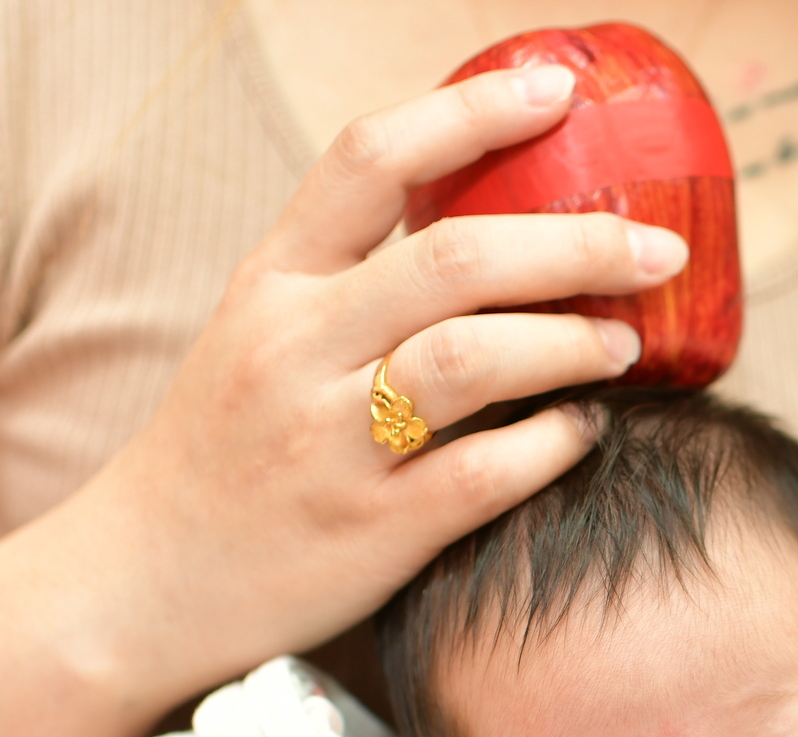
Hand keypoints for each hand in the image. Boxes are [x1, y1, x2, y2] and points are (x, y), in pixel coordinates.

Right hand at [52, 62, 689, 703]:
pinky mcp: (367, 533)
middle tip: (657, 248)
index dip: (474, 113)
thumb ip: (353, 277)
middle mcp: (295, 349)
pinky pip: (485, 474)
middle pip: (458, 260)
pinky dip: (553, 445)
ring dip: (572, 344)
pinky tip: (584, 432)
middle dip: (579, 246)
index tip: (557, 93)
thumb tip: (493, 222)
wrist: (140, 582)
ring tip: (625, 344)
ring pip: (474, 360)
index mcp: (272, 282)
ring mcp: (329, 444)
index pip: (371, 160)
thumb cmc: (225, 450)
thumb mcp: (260, 334)